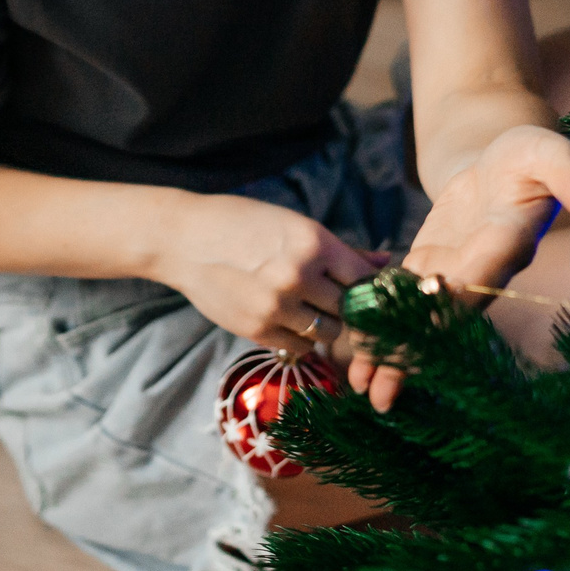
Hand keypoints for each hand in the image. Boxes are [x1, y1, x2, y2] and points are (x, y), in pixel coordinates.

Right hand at [154, 193, 394, 357]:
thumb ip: (341, 250)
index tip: (367, 293)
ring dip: (325, 324)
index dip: (370, 289)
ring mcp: (277, 305)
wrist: (184, 239)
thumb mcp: (293, 226)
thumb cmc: (243, 224)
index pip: (365, 278)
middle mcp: (299, 274)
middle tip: (336, 302)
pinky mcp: (257, 329)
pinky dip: (300, 337)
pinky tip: (287, 319)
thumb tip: (385, 262)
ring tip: (308, 308)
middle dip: (347, 307)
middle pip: (350, 308)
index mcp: (314, 242)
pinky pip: (299, 346)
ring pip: (328, 331)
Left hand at [346, 124, 569, 411]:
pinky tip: (354, 350)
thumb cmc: (530, 152)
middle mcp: (482, 267)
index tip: (423, 329)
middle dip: (416, 351)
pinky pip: (402, 297)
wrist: (503, 154)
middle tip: (383, 396)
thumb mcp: (552, 153)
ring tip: (361, 385)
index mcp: (509, 241)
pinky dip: (380, 321)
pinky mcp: (431, 263)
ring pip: (420, 315)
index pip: (483, 274)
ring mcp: (455, 269)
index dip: (454, 299)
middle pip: (446, 314)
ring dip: (393, 349)